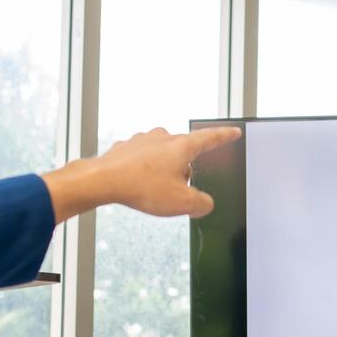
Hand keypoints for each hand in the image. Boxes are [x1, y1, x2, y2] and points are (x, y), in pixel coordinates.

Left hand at [43, 126, 241, 222]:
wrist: (103, 180)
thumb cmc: (142, 188)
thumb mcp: (182, 203)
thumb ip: (202, 204)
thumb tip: (203, 204)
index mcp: (182, 146)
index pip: (210, 138)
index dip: (224, 137)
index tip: (234, 132)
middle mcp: (164, 137)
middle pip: (184, 154)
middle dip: (184, 173)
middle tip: (176, 192)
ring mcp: (143, 140)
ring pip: (163, 157)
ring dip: (163, 173)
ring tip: (153, 191)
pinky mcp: (126, 147)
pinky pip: (143, 161)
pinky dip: (144, 173)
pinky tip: (137, 185)